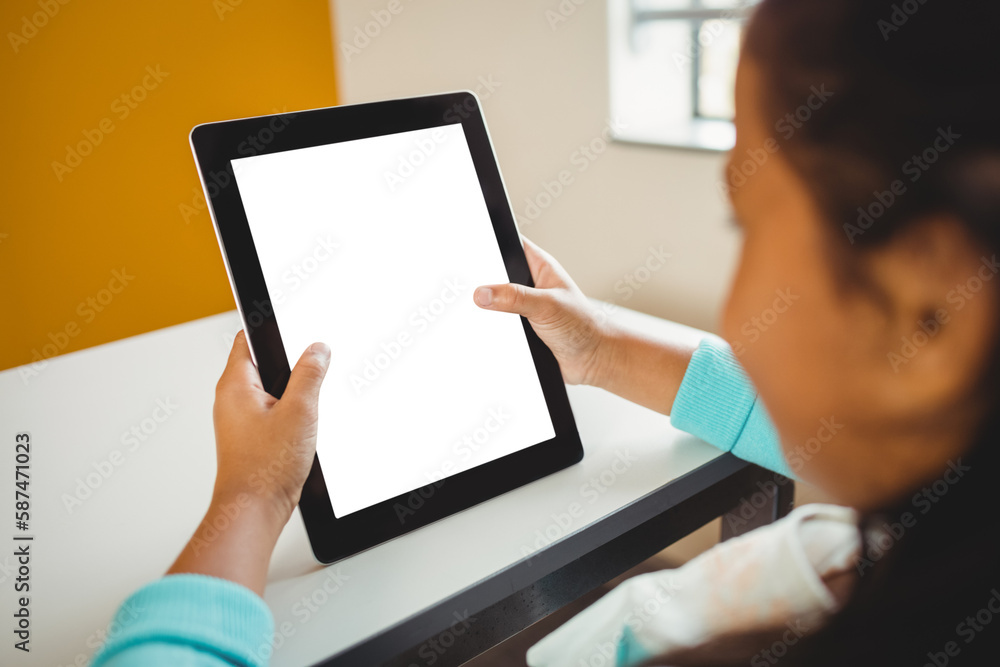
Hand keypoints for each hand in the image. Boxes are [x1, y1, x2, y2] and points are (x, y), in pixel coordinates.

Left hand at [212, 330, 331, 518]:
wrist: (254, 510)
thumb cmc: (264, 468)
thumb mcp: (300, 411)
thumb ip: (310, 374)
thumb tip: (318, 350)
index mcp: (235, 385)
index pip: (247, 338)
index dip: (270, 329)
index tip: (294, 328)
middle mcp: (230, 400)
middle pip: (261, 364)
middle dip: (288, 367)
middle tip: (309, 376)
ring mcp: (238, 420)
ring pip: (268, 392)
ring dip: (289, 396)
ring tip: (304, 411)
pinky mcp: (248, 437)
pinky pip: (270, 414)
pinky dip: (287, 416)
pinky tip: (300, 431)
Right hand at [474, 237, 610, 385]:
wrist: (593, 360)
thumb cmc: (583, 326)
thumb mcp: (546, 306)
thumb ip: (514, 297)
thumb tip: (482, 294)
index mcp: (538, 267)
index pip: (507, 245)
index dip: (487, 243)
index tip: (466, 252)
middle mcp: (529, 285)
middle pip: (494, 276)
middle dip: (480, 282)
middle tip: (467, 289)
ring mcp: (522, 307)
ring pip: (493, 303)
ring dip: (486, 311)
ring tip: (476, 313)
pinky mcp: (519, 329)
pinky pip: (496, 325)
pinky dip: (490, 329)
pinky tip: (485, 333)